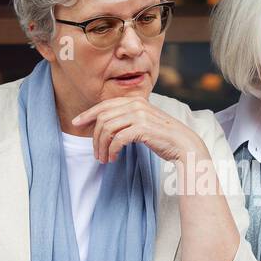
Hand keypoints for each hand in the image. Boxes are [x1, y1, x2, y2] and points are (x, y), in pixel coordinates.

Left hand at [71, 97, 206, 164]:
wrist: (184, 145)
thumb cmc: (163, 137)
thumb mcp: (144, 122)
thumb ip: (128, 119)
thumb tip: (106, 125)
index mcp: (135, 101)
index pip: (105, 105)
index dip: (88, 114)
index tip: (76, 122)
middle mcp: (136, 105)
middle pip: (103, 119)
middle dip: (95, 138)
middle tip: (96, 154)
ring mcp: (140, 115)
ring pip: (108, 129)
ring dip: (102, 146)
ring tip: (104, 159)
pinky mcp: (142, 128)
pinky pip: (118, 139)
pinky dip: (112, 150)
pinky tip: (114, 158)